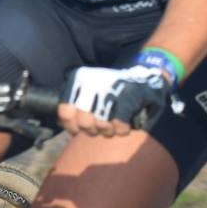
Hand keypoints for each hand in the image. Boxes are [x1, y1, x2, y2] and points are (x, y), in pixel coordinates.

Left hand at [58, 65, 176, 137]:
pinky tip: (125, 124)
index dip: (71, 126)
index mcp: (79, 79)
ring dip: (108, 131)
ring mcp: (109, 88)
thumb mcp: (89, 92)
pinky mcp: (128, 97)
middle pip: (84, 122)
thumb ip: (74, 106)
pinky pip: (119, 125)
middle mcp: (91, 81)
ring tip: (113, 124)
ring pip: (101, 125)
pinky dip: (122, 130)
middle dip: (93, 130)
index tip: (77, 130)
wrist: (143, 76)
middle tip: (100, 126)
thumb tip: (63, 124)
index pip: (65, 110)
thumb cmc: (112, 91)